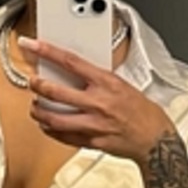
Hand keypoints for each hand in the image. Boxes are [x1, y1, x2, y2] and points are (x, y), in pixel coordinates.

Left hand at [20, 37, 175, 164]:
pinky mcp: (91, 141)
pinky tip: (46, 126)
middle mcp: (98, 103)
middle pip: (56, 92)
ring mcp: (94, 124)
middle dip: (38, 85)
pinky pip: (63, 137)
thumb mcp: (122, 85)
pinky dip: (50, 131)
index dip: (48, 52)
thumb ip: (98, 81)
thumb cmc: (142, 111)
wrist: (155, 139)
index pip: (71, 62)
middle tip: (32, 82)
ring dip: (39, 112)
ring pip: (54, 119)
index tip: (34, 45)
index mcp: (106, 83)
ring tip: (35, 107)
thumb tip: (75, 73)